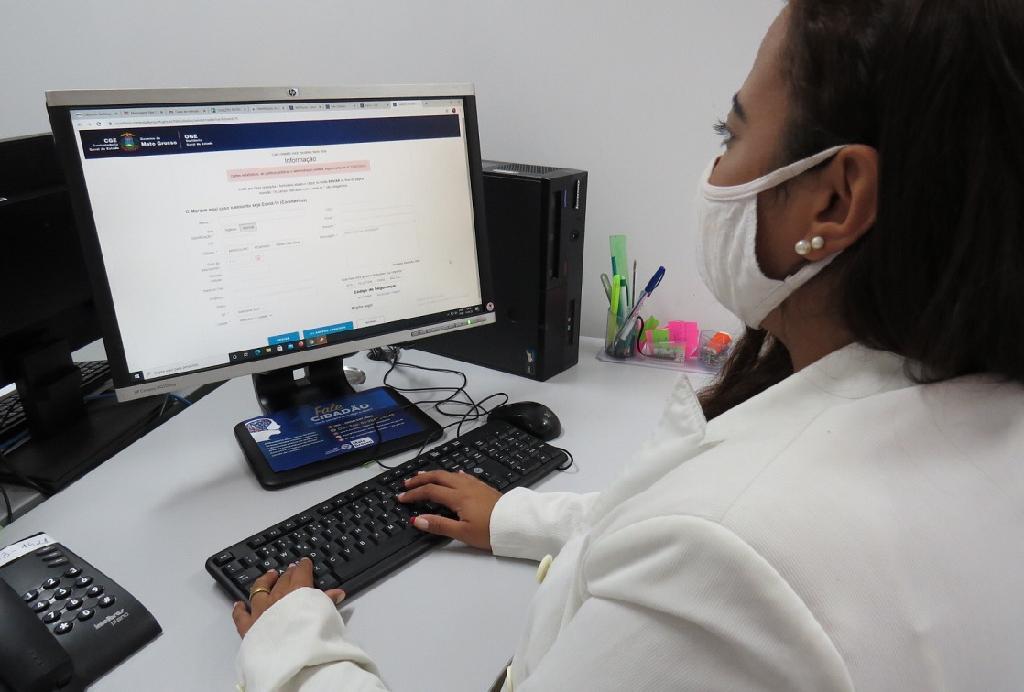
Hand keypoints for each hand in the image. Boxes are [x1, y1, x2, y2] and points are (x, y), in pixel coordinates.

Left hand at [231, 557, 345, 637]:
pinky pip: (240, 615)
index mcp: (297, 591)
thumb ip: (327, 602)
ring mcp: (260, 611)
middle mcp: (276, 597)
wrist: (290, 658)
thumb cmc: (311, 636)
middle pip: (282, 580)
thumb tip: (338, 593)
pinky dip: (239, 608)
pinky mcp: (248, 627)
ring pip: (259, 590)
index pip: (301, 573)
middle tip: (291, 568)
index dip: (303, 566)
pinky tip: (239, 603)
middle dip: (288, 573)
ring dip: (265, 582)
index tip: (304, 562)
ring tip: (270, 576)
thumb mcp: (325, 615)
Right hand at [398, 470, 501, 550]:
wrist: (516, 524)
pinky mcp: (484, 488)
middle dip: (421, 478)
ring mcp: (476, 486)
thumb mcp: (462, 533)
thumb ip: (439, 525)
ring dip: (435, 474)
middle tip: (408, 482)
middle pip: (439, 477)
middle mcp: (465, 487)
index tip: (401, 497)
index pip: (430, 491)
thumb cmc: (490, 531)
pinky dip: (453, 475)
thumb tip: (417, 519)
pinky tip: (455, 475)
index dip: (414, 494)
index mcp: (458, 497)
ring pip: (451, 474)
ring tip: (425, 476)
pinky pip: (465, 476)